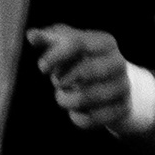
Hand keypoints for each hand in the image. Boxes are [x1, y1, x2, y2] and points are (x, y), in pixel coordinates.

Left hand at [31, 26, 150, 138]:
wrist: (112, 84)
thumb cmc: (81, 61)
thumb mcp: (65, 46)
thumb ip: (47, 40)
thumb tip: (31, 35)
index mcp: (103, 42)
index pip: (77, 44)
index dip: (54, 56)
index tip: (41, 67)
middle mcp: (118, 63)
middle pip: (85, 72)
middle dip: (62, 80)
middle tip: (58, 82)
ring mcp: (123, 87)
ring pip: (86, 98)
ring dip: (65, 100)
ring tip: (64, 95)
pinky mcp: (122, 109)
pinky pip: (91, 119)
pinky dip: (76, 117)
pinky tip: (77, 111)